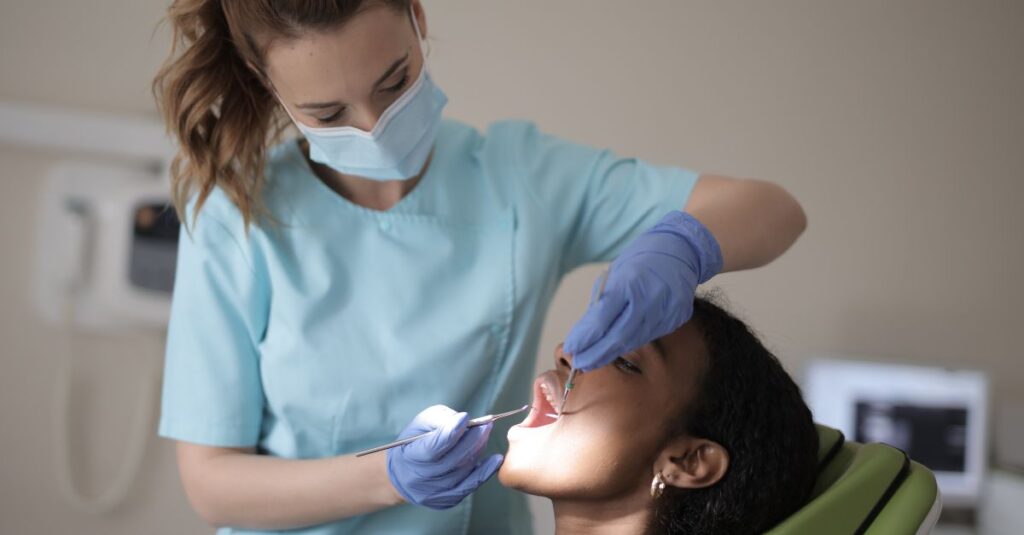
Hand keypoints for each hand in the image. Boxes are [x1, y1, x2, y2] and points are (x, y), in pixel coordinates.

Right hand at [386, 405, 502, 509]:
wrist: (405, 474)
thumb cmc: (415, 442)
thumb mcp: (421, 424)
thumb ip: (441, 419)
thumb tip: (465, 421)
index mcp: (411, 457)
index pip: (433, 447)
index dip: (450, 432)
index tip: (465, 417)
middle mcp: (421, 479)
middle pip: (453, 459)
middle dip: (473, 439)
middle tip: (486, 424)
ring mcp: (435, 492)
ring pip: (464, 470)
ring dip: (479, 450)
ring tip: (485, 434)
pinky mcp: (447, 500)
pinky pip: (470, 485)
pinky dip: (485, 472)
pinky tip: (496, 459)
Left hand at [564, 211, 722, 371]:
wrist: (682, 249)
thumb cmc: (643, 259)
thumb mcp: (617, 274)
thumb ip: (603, 302)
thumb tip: (585, 332)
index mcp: (630, 283)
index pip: (602, 318)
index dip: (585, 337)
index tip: (571, 348)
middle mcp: (650, 299)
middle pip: (619, 336)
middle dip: (596, 353)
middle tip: (580, 363)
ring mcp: (666, 310)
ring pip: (634, 340)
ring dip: (612, 353)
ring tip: (593, 360)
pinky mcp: (676, 318)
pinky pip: (649, 335)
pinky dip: (630, 342)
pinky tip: (618, 348)